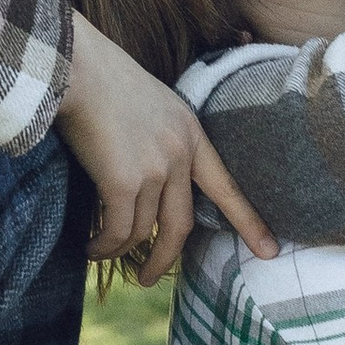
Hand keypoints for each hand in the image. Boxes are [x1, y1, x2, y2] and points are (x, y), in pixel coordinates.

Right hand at [57, 20, 276, 287]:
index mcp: (190, 133)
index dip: (248, 221)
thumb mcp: (148, 104)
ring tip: (100, 253)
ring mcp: (154, 169)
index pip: (226, 186)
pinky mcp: (123, 182)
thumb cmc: (100, 78)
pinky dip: (104, 247)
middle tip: (150, 279)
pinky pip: (118, 231)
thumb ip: (158, 140)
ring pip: (142, 231)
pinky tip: (91, 249)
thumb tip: (144, 181)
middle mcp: (179, 154)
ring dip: (119, 250)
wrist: (75, 66)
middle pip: (181, 225)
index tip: (269, 250)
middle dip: (166, 259)